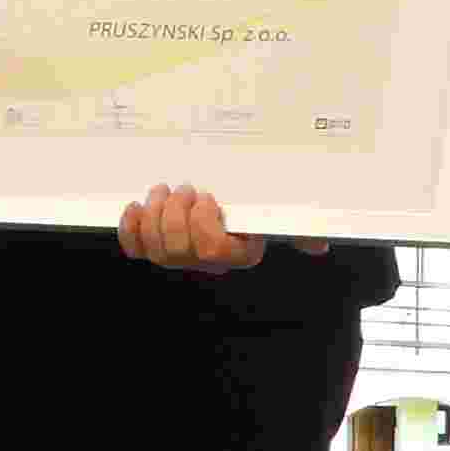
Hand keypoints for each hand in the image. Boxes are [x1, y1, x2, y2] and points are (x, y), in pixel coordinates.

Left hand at [116, 184, 326, 274]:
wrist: (231, 198)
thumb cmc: (256, 205)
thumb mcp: (279, 211)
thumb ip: (301, 226)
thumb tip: (319, 244)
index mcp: (239, 253)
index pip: (213, 251)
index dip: (203, 224)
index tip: (208, 197)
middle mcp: (208, 262)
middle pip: (180, 250)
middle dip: (175, 214)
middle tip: (182, 188)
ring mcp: (180, 257)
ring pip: (157, 250)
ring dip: (154, 215)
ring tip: (161, 191)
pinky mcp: (156, 246)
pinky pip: (136, 249)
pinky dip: (130, 229)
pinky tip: (135, 207)